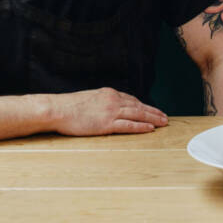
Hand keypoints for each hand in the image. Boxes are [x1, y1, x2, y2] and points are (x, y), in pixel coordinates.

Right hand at [49, 88, 168, 135]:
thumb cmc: (69, 106)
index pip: (132, 99)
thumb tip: (106, 108)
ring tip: (163, 123)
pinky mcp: (106, 124)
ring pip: (137, 115)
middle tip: (164, 117)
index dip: (144, 105)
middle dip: (153, 111)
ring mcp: (111, 112)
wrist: (58, 109)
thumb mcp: (90, 98)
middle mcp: (113, 100)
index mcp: (109, 93)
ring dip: (152, 118)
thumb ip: (101, 102)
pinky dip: (141, 127)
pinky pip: (128, 125)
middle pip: (139, 106)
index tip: (152, 109)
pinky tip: (150, 128)